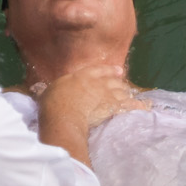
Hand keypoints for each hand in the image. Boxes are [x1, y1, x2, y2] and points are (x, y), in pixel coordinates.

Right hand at [32, 64, 148, 131]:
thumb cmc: (52, 103)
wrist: (64, 114)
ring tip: (131, 95)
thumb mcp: (48, 92)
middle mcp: (97, 82)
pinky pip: (131, 105)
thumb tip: (39, 90)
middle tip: (123, 83)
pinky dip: (139, 106)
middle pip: (112, 81)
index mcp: (81, 76)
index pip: (97, 70)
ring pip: (122, 91)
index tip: (116, 71)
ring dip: (127, 93)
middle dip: (118, 82)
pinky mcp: (114, 107)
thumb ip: (50, 90)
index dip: (107, 71)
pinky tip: (146, 106)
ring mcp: (107, 94)